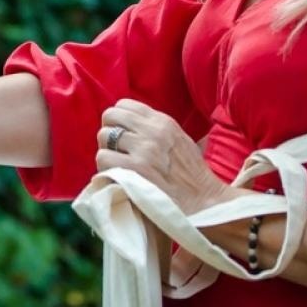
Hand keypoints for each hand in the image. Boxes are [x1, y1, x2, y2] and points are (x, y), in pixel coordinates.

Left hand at [95, 99, 233, 216]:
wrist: (203, 202)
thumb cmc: (190, 175)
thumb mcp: (178, 140)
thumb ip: (155, 129)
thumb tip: (126, 123)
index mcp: (163, 122)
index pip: (124, 104)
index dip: (118, 120)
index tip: (122, 134)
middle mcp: (152, 132)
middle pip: (110, 116)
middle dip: (109, 132)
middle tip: (116, 150)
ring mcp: (143, 150)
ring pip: (104, 136)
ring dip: (107, 151)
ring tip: (118, 165)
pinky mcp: (134, 170)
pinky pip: (103, 157)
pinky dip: (105, 167)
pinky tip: (116, 176)